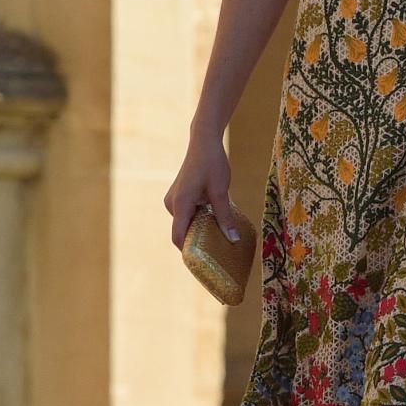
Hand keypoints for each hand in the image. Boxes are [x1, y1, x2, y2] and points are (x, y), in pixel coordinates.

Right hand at [164, 129, 243, 250]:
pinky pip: (187, 215)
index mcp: (180, 204)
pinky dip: (199, 220)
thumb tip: (232, 240)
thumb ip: (225, 217)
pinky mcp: (178, 197)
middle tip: (218, 252)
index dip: (189, 253)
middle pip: (183, 232)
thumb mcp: (221, 191)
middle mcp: (172, 204)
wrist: (204, 142)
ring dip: (200, 230)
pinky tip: (216, 222)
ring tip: (220, 237)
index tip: (204, 264)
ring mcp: (173, 200)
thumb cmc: (212, 163)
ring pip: (186, 224)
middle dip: (198, 242)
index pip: (178, 237)